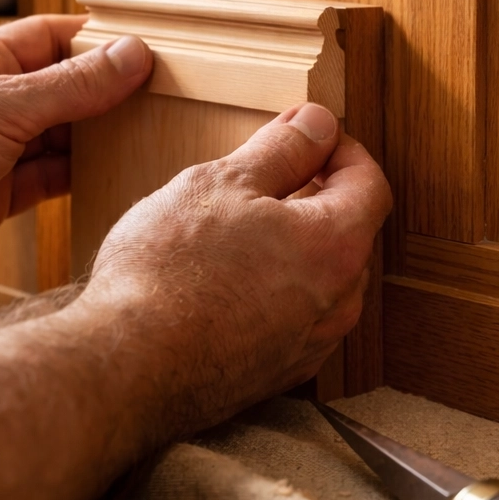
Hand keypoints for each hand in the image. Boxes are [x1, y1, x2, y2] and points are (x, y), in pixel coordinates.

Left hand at [0, 15, 153, 286]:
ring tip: (152, 134)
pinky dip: (83, 177)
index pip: (55, 38)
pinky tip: (116, 175)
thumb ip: (71, 86)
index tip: (152, 47)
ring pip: (64, 136)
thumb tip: (131, 55)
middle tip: (169, 95)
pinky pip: (52, 179)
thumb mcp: (1, 107)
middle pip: (66, 88)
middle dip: (110, 92)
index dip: (101, 41)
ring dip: (101, 138)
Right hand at [87, 101, 393, 436]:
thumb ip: (283, 150)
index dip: (342, 149)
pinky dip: (274, 290)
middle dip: (317, 196)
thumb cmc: (170, 272)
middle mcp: (340, 303)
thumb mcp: (223, 183)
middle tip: (266, 177)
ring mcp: (311, 345)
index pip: (371, 182)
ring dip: (293, 246)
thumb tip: (317, 124)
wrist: (127, 369)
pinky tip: (225, 280)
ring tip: (236, 229)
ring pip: (322, 278)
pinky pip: (295, 317)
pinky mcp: (279, 374)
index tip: (307, 137)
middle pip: (350, 231)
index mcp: (337, 246)